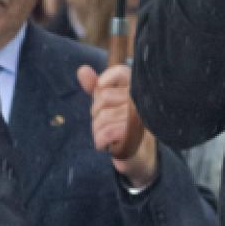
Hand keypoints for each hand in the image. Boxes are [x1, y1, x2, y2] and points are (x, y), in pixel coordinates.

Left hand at [78, 64, 158, 187]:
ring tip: (110, 135)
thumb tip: (82, 69)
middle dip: (97, 113)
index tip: (101, 90)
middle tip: (109, 123)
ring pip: (102, 117)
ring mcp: (140, 117)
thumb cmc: (123, 127)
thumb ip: (97, 88)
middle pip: (104, 98)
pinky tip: (107, 145)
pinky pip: (105, 133)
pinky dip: (100, 142)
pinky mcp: (134, 134)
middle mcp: (142, 101)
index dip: (105, 80)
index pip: (121, 72)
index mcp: (139, 90)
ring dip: (98, 130)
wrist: (139, 155)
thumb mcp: (109, 106)